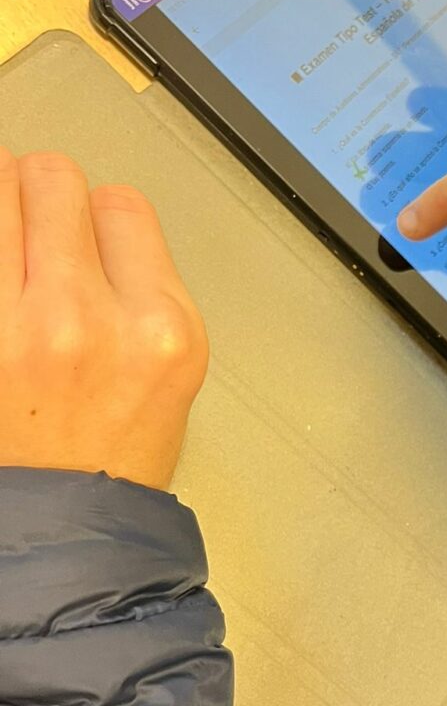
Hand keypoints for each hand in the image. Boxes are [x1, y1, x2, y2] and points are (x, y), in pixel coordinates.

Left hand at [0, 150, 207, 490]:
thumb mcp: (171, 366)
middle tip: (32, 228)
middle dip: (40, 193)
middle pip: (53, 178)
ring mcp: (15, 328)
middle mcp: (87, 319)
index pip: (121, 204)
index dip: (99, 217)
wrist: (65, 527)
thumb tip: (85, 219)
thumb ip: (139, 284)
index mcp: (158, 326)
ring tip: (6, 241)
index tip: (86, 239)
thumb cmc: (114, 454)